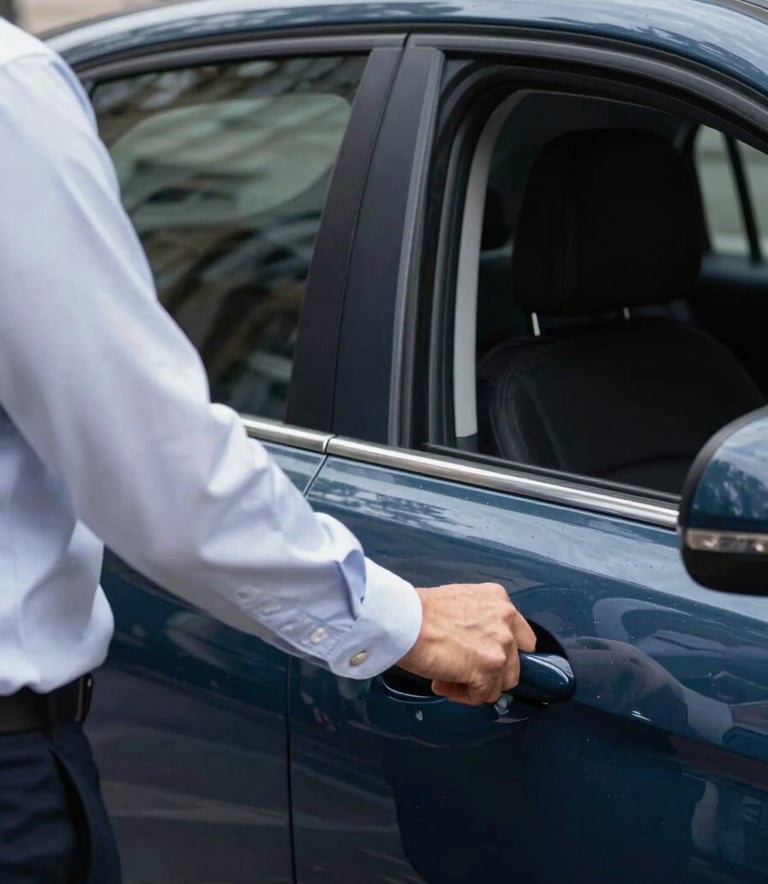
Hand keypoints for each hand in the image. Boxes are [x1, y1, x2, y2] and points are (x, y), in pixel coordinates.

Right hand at [397, 583, 535, 705]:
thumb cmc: (421, 610)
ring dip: (477, 685)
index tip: (486, 657)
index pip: (521, 636)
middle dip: (490, 671)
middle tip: (465, 671)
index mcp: (499, 600)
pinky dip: (464, 695)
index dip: (503, 651)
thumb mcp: (460, 600)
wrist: (406, 619)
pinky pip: (482, 696)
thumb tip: (476, 643)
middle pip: (513, 663)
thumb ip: (479, 619)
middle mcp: (506, 621)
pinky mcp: (488, 670)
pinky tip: (443, 683)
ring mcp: (500, 647)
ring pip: (501, 683)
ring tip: (450, 679)